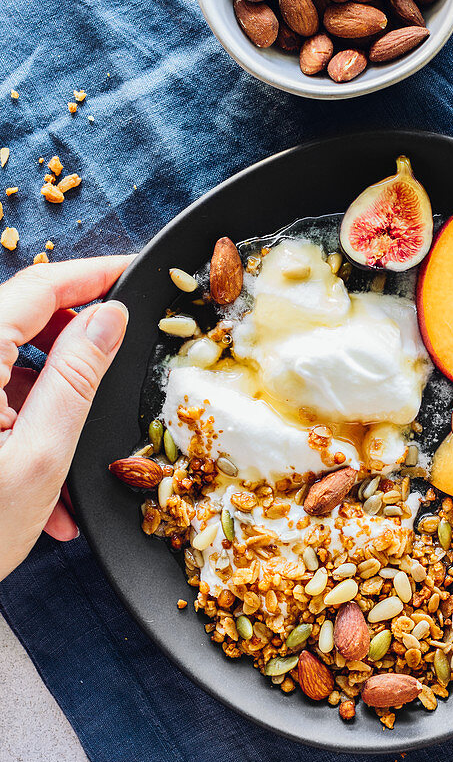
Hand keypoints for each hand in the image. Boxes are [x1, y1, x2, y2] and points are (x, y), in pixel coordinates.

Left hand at [0, 256, 130, 581]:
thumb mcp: (41, 456)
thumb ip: (76, 377)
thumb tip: (108, 317)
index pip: (37, 287)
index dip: (92, 274)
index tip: (131, 270)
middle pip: (21, 321)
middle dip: (74, 351)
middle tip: (115, 375)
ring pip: (11, 368)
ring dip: (51, 408)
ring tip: (71, 474)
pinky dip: (24, 434)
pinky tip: (44, 491)